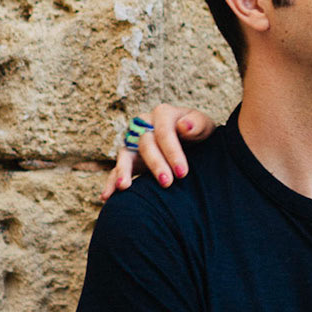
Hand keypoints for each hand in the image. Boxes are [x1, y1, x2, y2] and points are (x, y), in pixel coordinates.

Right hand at [102, 104, 216, 200]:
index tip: (183, 172)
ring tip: (123, 186)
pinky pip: (116, 169)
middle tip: (167, 183)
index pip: (163, 132)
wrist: (194, 143)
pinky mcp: (129, 159)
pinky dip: (111, 182)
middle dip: (156, 164)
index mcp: (163, 114)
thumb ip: (197, 125)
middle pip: (145, 144)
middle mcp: (144, 125)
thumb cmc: (199, 133)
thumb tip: (184, 125)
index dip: (172, 152)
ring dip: (124, 171)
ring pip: (125, 155)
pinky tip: (107, 196)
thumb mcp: (205, 127)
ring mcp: (134, 142)